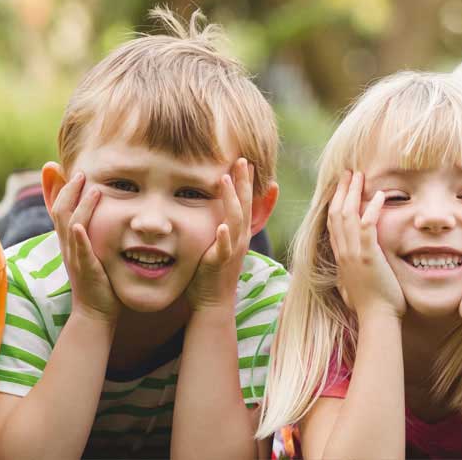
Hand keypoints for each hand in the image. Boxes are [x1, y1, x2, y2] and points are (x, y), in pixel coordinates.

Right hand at [48, 166, 118, 321]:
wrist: (94, 311)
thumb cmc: (96, 279)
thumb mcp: (89, 250)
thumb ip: (88, 231)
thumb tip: (92, 213)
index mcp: (68, 240)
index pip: (58, 208)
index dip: (59, 188)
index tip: (64, 169)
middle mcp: (67, 246)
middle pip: (60, 212)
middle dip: (69, 190)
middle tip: (82, 173)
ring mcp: (75, 257)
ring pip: (71, 226)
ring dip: (81, 206)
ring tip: (94, 189)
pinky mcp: (86, 270)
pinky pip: (80, 252)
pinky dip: (79, 238)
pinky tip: (80, 226)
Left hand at [184, 158, 254, 310]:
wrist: (213, 302)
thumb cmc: (213, 271)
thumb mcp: (220, 243)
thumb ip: (222, 225)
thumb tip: (218, 207)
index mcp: (239, 233)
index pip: (246, 203)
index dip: (248, 183)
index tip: (247, 162)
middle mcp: (240, 239)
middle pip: (245, 206)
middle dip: (244, 183)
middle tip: (242, 160)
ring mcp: (232, 251)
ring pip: (235, 221)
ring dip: (232, 201)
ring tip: (225, 180)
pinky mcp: (220, 263)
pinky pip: (224, 249)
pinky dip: (224, 237)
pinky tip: (222, 227)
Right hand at [329, 171, 402, 318]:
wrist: (376, 319)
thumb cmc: (370, 306)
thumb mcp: (354, 285)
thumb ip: (350, 273)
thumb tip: (347, 273)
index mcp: (340, 257)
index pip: (332, 224)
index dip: (335, 202)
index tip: (341, 187)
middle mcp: (342, 252)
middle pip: (336, 213)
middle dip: (341, 191)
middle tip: (348, 173)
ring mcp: (353, 254)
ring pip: (348, 215)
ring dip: (354, 193)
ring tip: (360, 176)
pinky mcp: (367, 256)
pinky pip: (367, 226)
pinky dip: (373, 209)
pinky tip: (380, 196)